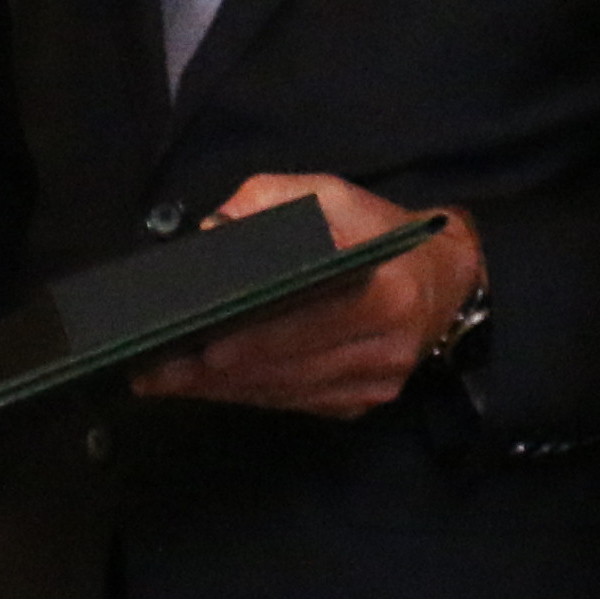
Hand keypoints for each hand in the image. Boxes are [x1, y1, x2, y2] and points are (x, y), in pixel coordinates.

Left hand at [131, 173, 482, 418]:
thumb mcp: (333, 194)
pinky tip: (210, 387)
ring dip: (224, 391)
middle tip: (154, 371)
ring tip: (166, 381)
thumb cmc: (380, 231)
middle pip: (287, 368)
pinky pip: (298, 404)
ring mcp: (377, 384)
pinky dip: (251, 395)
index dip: (252, 339)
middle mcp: (386, 349)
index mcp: (386, 295)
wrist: (446, 277)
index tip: (199, 346)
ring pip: (287, 393)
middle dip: (216, 373)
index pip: (307, 324)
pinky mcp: (364, 402)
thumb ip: (271, 200)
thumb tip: (213, 231)